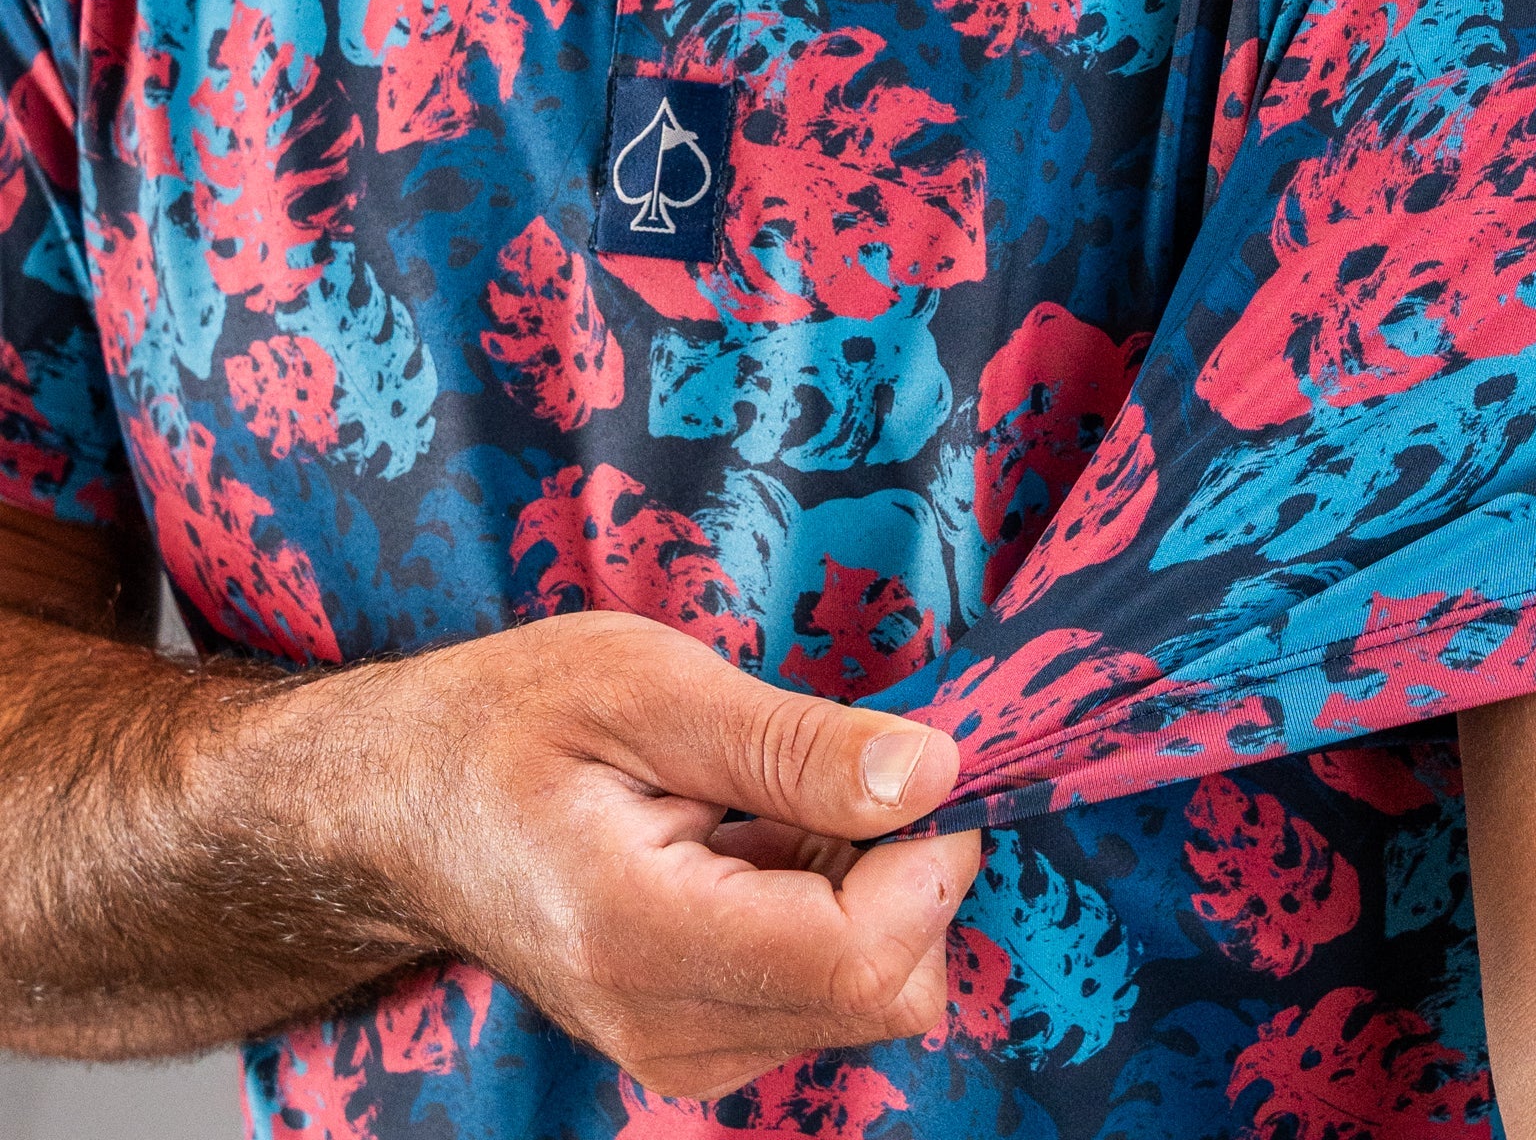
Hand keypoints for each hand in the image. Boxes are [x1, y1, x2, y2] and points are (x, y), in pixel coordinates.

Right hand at [302, 611, 979, 1102]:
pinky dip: (826, 912)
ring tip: (762, 801)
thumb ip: (798, 744)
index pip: (862, 958)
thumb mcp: (650, 685)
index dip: (928, 858)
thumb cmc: (506, 720)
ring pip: (866, 999)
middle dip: (904, 872)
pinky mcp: (691, 1044)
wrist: (398, 800)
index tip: (919, 761)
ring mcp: (675, 1052)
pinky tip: (753, 842)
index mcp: (641, 935)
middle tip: (831, 767)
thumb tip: (935, 773)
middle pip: (881, 993)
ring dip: (861, 889)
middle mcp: (662, 1029)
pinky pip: (821, 995)